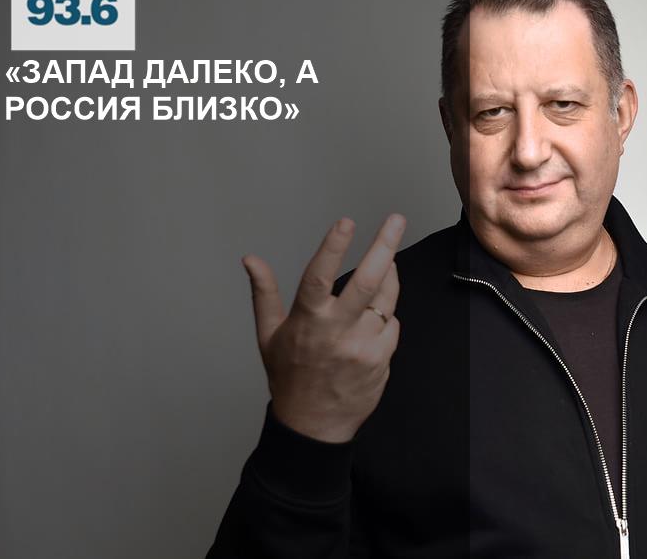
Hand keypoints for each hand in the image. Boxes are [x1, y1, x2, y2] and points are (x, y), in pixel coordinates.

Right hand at [241, 214, 405, 442]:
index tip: (346, 222)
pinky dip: (386, 316)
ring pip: (386, 299)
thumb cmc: (290, 376)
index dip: (333, 246)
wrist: (313, 425)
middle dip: (384, 245)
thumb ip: (264, 293)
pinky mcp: (381, 359)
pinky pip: (392, 325)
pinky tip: (374, 319)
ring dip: (390, 276)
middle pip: (367, 281)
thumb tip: (250, 259)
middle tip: (395, 221)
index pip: (319, 275)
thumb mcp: (268, 335)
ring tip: (387, 263)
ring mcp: (362, 346)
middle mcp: (336, 331)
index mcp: (307, 321)